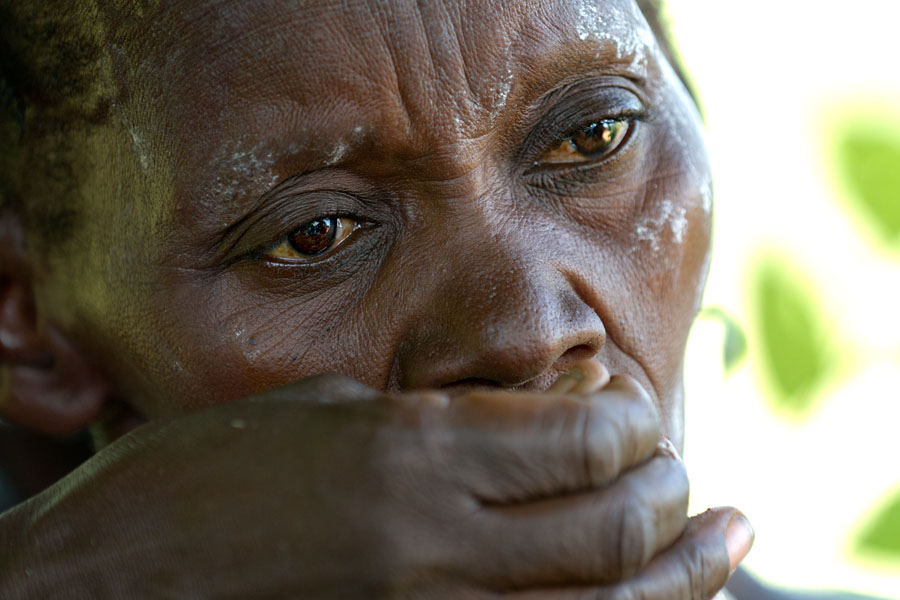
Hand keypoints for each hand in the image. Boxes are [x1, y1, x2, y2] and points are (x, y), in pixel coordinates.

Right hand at [0, 371, 750, 597]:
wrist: (109, 580)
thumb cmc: (202, 474)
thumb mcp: (323, 413)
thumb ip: (432, 425)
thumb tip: (528, 423)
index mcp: (410, 454)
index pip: (582, 438)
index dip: (631, 421)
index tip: (636, 414)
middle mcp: (435, 543)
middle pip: (610, 527)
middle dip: (667, 496)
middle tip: (688, 478)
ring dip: (679, 578)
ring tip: (724, 545)